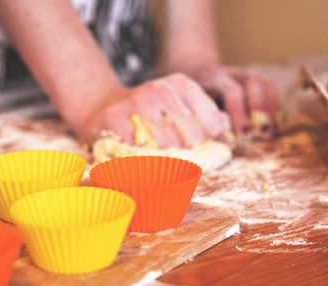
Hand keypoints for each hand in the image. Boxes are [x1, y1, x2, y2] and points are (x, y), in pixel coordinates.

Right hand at [77, 73, 230, 147]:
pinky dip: (145, 159)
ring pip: (168, 144)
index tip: (197, 142)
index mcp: (181, 84)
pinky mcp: (116, 118)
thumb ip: (204, 115)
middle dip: (189, 151)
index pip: (210, 122)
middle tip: (178, 153)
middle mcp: (161, 90)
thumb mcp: (178, 104)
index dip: (208, 139)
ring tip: (161, 157)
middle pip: (192, 136)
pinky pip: (140, 149)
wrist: (102, 107)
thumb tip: (224, 126)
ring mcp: (138, 103)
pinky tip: (142, 156)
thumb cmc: (148, 113)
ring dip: (168, 158)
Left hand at [186, 65, 278, 135]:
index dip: (240, 113)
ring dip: (271, 109)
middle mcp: (233, 73)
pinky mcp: (255, 80)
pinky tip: (273, 125)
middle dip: (260, 109)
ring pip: (266, 84)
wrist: (196, 73)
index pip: (232, 92)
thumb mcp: (190, 104)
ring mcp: (246, 74)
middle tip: (262, 133)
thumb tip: (211, 142)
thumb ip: (201, 119)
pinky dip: (275, 107)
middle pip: (254, 82)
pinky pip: (271, 90)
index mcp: (214, 78)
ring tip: (269, 131)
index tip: (243, 135)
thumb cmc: (192, 97)